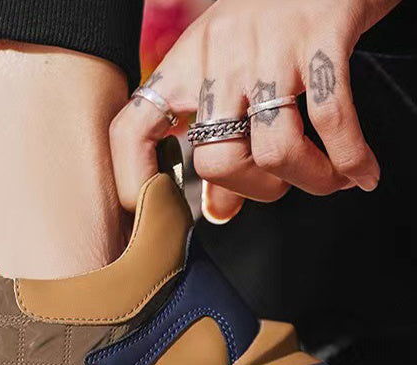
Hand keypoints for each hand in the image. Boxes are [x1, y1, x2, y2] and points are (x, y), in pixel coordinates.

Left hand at [110, 0, 398, 221]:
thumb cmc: (268, 22)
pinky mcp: (320, 35)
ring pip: (274, 149)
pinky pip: (331, 118)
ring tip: (328, 179)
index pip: (132, 129)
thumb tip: (219, 211)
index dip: (133, 178)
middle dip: (257, 190)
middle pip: (216, 160)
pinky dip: (350, 157)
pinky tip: (361, 172)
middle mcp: (216, 58)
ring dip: (308, 179)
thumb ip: (220, 144)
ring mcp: (267, 47)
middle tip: (280, 187)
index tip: (154, 210)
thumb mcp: (225, 73)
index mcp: (183, 69)